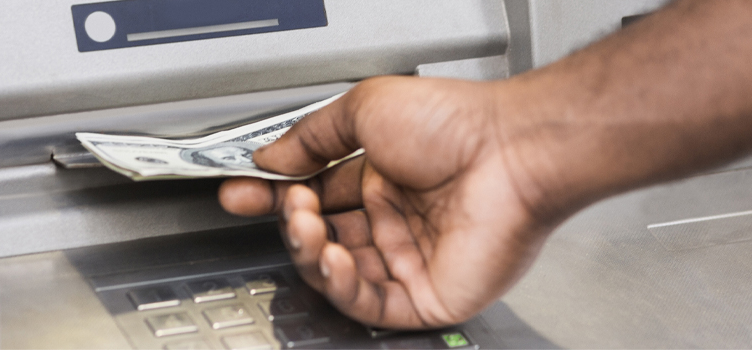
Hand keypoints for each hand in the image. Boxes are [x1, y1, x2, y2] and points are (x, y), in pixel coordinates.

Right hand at [219, 76, 561, 328]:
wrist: (510, 149)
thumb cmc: (459, 125)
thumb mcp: (366, 109)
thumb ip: (312, 137)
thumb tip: (271, 159)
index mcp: (384, 176)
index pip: (317, 196)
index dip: (275, 197)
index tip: (241, 192)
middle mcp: (398, 220)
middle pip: (322, 238)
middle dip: (290, 224)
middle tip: (279, 203)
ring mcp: (412, 259)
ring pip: (340, 275)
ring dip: (310, 252)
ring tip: (304, 224)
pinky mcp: (428, 296)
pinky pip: (370, 304)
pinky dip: (341, 286)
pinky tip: (331, 258)